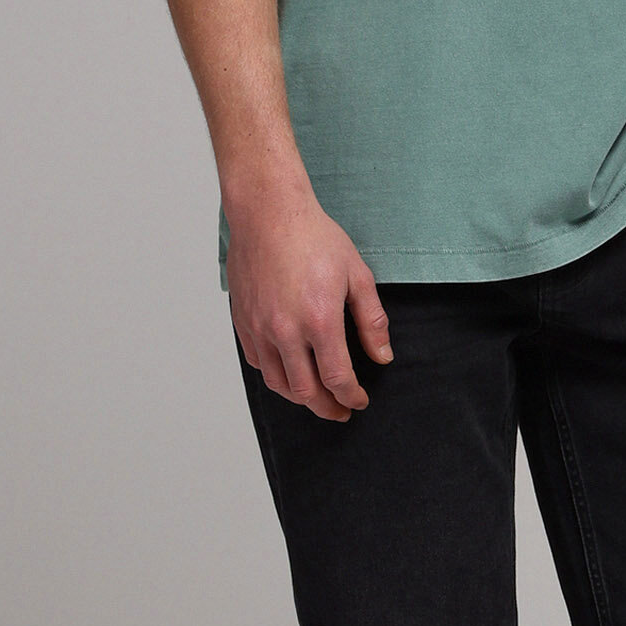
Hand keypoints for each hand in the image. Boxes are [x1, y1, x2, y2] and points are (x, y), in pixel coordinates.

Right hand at [227, 178, 392, 421]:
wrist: (269, 214)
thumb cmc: (314, 238)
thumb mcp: (357, 275)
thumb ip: (372, 321)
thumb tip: (382, 357)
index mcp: (319, 320)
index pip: (337, 379)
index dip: (352, 397)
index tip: (360, 401)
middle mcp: (286, 330)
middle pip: (306, 392)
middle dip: (328, 408)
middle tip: (341, 411)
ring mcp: (260, 328)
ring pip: (278, 384)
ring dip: (301, 398)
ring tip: (317, 398)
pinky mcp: (243, 322)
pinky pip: (258, 363)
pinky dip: (276, 376)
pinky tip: (290, 373)